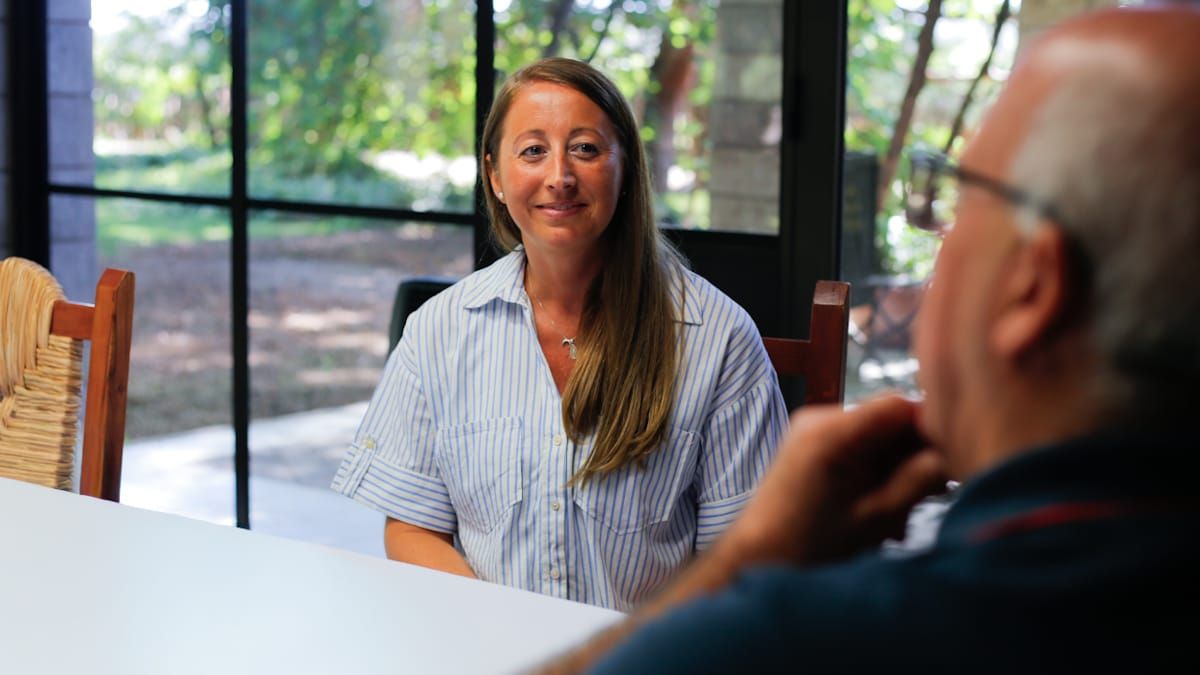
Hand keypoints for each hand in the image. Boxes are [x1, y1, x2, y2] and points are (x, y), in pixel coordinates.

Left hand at [718, 394, 946, 568]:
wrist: (757, 559)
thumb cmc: (808, 547)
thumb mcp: (874, 519)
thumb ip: (917, 482)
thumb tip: (953, 455)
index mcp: (832, 432)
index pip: (900, 406)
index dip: (934, 428)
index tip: (957, 456)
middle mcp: (819, 420)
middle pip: (888, 421)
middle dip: (917, 455)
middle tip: (942, 490)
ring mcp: (811, 431)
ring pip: (875, 437)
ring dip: (899, 469)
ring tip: (910, 511)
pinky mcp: (809, 446)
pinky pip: (855, 448)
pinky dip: (876, 473)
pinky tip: (885, 511)